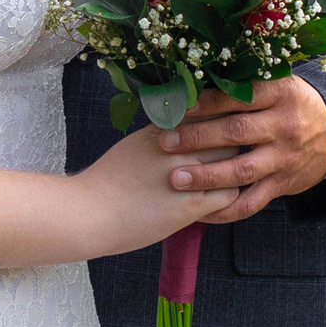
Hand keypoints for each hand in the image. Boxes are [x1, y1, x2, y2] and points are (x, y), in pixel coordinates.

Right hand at [79, 119, 257, 257]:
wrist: (88, 213)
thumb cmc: (105, 182)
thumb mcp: (134, 145)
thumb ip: (163, 135)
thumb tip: (184, 130)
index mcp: (164, 130)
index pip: (209, 113)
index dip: (223, 119)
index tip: (230, 124)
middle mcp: (179, 147)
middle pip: (227, 135)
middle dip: (233, 143)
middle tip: (237, 153)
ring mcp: (188, 176)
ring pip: (233, 165)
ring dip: (235, 171)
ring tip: (231, 177)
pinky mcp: (190, 206)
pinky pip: (228, 196)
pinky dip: (229, 197)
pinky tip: (218, 201)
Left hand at [163, 77, 325, 216]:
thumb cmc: (293, 105)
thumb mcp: (279, 86)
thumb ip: (245, 85)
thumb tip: (194, 82)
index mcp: (281, 94)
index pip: (241, 96)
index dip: (208, 101)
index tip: (179, 107)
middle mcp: (284, 126)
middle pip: (236, 132)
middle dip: (198, 138)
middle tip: (165, 142)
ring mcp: (285, 158)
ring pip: (242, 170)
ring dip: (207, 176)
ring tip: (176, 178)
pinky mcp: (284, 184)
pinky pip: (253, 202)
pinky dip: (226, 210)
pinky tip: (201, 212)